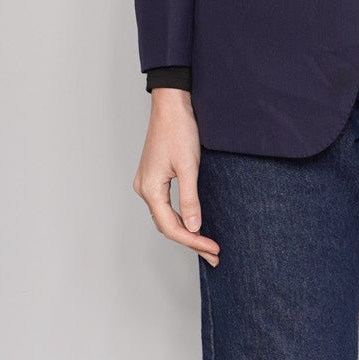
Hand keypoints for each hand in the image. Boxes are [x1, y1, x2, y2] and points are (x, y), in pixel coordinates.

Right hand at [132, 90, 220, 263]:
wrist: (172, 105)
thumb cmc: (179, 130)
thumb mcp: (189, 167)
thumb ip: (190, 199)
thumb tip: (193, 227)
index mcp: (150, 189)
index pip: (171, 227)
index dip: (193, 241)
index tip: (213, 249)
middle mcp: (144, 188)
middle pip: (167, 226)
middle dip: (191, 241)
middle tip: (214, 254)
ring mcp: (147, 183)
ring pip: (165, 217)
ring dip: (186, 232)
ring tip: (207, 245)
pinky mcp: (154, 177)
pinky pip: (165, 206)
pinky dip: (180, 218)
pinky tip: (193, 224)